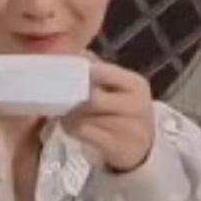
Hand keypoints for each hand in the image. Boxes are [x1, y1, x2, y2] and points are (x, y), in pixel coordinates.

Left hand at [61, 53, 155, 172]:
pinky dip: (72, 128)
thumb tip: (73, 53)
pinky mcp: (116, 147)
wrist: (141, 144)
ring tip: (64, 112)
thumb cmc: (123, 109)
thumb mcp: (119, 86)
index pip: (101, 73)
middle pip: (92, 98)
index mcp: (135, 84)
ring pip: (84, 117)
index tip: (67, 76)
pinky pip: (84, 133)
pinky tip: (71, 125)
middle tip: (59, 97)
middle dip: (71, 98)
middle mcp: (136, 106)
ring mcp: (128, 129)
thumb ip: (98, 68)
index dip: (80, 74)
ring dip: (68, 115)